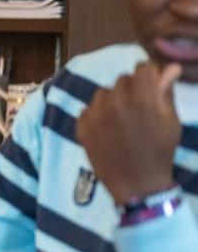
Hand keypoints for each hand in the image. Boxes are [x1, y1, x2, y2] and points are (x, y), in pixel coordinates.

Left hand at [77, 61, 181, 202]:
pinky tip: (107, 129)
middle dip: (132, 89)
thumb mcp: (170, 121)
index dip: (149, 75)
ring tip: (121, 120)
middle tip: (138, 108)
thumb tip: (169, 68)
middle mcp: (116, 102)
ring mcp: (95, 114)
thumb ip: (165, 92)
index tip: (151, 86)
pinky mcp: (82, 126)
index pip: (142, 68)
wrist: (137, 183)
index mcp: (142, 99)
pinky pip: (88, 108)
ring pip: (103, 92)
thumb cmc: (159, 151)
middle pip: (122, 79)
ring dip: (113, 100)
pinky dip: (97, 115)